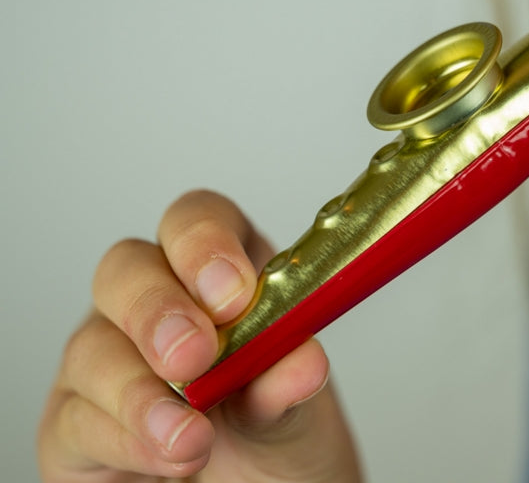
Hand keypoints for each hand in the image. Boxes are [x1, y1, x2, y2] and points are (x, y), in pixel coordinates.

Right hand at [37, 190, 362, 481]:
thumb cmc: (275, 427)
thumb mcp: (296, 402)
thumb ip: (290, 375)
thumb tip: (304, 361)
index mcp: (218, 270)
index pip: (195, 219)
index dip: (205, 244)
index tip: (233, 293)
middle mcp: (155, 298)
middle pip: (126, 267)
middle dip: (156, 309)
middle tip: (194, 356)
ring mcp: (108, 353)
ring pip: (92, 345)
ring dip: (142, 393)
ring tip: (194, 439)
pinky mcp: (76, 419)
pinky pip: (76, 418)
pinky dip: (125, 439)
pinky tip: (167, 457)